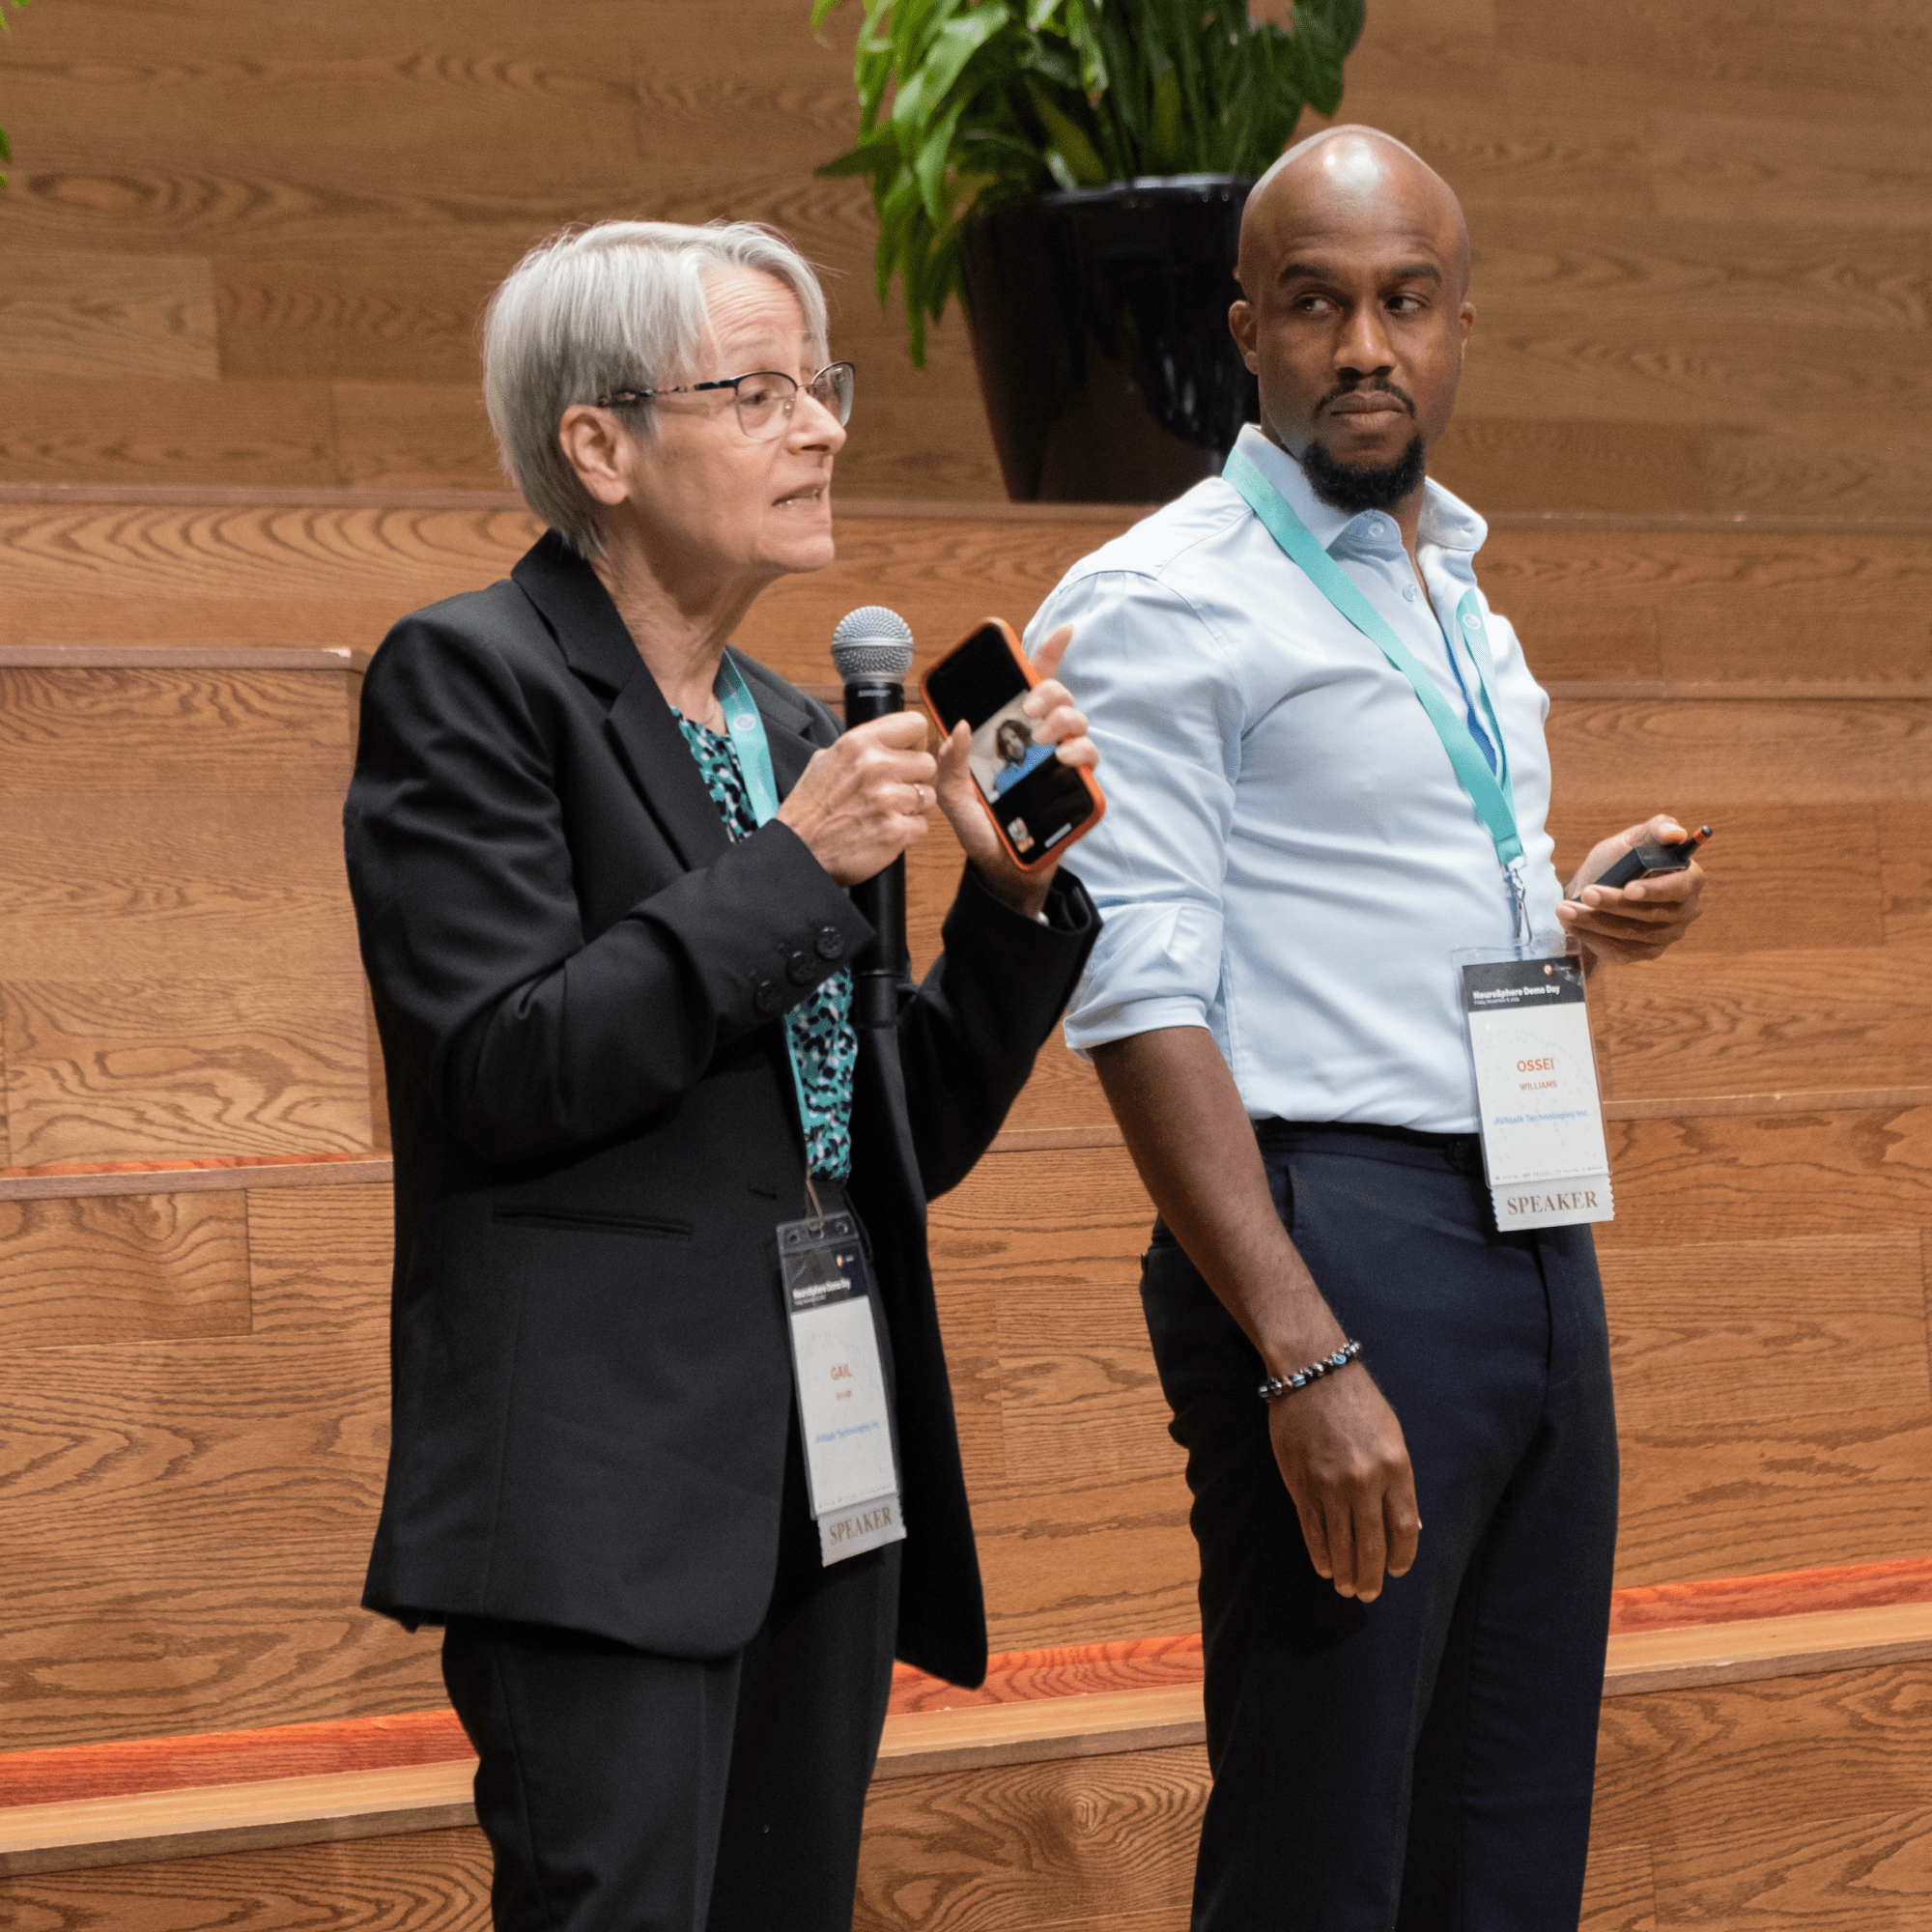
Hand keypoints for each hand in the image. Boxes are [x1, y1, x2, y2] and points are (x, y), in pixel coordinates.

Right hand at [776, 710, 935, 886]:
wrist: (797, 849)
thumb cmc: (808, 808)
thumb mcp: (824, 760)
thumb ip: (858, 748)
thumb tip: (884, 740)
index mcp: (859, 743)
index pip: (915, 724)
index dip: (915, 742)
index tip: (908, 753)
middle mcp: (876, 767)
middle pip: (928, 763)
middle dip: (915, 778)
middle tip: (895, 789)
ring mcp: (888, 800)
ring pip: (928, 796)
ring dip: (912, 806)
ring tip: (886, 812)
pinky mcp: (895, 830)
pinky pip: (921, 825)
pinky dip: (907, 831)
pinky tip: (884, 830)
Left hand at [932, 623, 1098, 918]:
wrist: (1001, 868)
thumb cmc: (979, 827)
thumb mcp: (951, 794)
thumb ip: (950, 761)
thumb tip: (959, 727)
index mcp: (1010, 732)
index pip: (1032, 684)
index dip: (1048, 653)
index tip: (1064, 630)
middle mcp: (1040, 740)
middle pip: (1057, 694)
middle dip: (1047, 690)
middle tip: (1027, 710)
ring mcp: (1061, 761)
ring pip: (1077, 719)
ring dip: (1061, 719)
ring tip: (1042, 739)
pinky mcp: (1078, 784)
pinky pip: (1089, 755)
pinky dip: (1078, 750)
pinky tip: (1061, 758)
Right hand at [1269, 1366, 1420, 1601]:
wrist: (1312, 1373)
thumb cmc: (1357, 1401)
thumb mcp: (1392, 1435)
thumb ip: (1399, 1480)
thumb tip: (1409, 1525)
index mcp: (1395, 1467)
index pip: (1405, 1528)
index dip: (1401, 1556)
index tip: (1396, 1571)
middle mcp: (1366, 1481)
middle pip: (1372, 1544)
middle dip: (1370, 1576)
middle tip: (1367, 1594)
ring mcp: (1331, 1484)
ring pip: (1341, 1543)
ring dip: (1344, 1571)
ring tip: (1345, 1586)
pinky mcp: (1302, 1484)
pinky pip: (1313, 1529)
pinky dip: (1320, 1552)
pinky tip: (1324, 1565)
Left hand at [1555, 812, 1706, 966]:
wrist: (1589, 890)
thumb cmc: (1615, 863)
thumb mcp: (1631, 840)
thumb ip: (1655, 829)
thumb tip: (1676, 832)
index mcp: (1689, 879)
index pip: (1681, 887)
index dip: (1656, 890)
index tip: (1628, 888)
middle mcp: (1685, 911)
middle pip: (1651, 913)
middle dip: (1614, 903)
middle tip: (1586, 893)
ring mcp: (1666, 935)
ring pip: (1631, 932)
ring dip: (1595, 920)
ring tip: (1565, 908)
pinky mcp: (1644, 952)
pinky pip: (1619, 948)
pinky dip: (1592, 935)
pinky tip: (1570, 923)